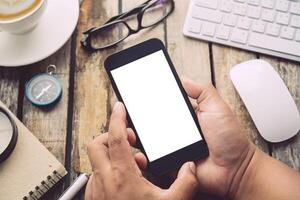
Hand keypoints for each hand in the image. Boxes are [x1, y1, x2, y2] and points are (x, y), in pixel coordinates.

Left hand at [85, 102, 197, 199]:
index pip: (114, 136)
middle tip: (130, 140)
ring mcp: (96, 190)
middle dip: (111, 135)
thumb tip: (190, 168)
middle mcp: (103, 180)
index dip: (117, 118)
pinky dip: (110, 170)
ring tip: (135, 166)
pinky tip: (127, 181)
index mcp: (121, 176)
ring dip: (113, 155)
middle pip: (97, 143)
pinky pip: (98, 175)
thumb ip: (185, 183)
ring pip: (97, 160)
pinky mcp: (94, 198)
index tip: (121, 107)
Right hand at [133, 79, 255, 197]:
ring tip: (128, 130)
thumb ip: (202, 91)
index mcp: (186, 116)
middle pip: (153, 123)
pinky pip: (154, 160)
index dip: (151, 101)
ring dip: (138, 136)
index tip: (138, 96)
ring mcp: (173, 147)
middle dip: (139, 119)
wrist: (234, 168)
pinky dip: (145, 156)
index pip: (165, 106)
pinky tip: (139, 151)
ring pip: (150, 141)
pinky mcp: (171, 163)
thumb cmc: (229, 138)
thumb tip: (183, 79)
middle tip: (127, 114)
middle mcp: (178, 131)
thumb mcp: (217, 107)